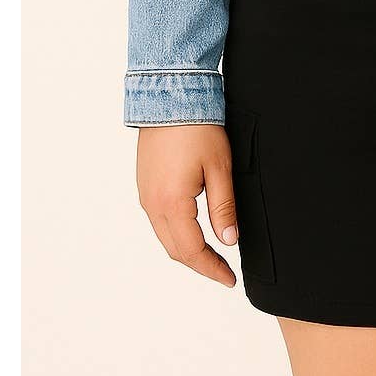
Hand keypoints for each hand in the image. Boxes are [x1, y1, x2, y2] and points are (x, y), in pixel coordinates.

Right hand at [135, 124, 241, 288]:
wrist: (170, 96)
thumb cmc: (197, 128)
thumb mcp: (220, 168)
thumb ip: (223, 208)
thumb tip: (229, 240)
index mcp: (172, 203)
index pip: (192, 251)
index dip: (212, 268)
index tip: (230, 279)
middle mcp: (152, 204)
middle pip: (175, 249)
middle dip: (200, 264)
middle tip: (224, 272)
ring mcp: (145, 194)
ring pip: (165, 236)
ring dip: (187, 249)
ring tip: (212, 255)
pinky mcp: (145, 184)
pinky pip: (159, 220)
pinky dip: (177, 233)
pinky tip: (193, 230)